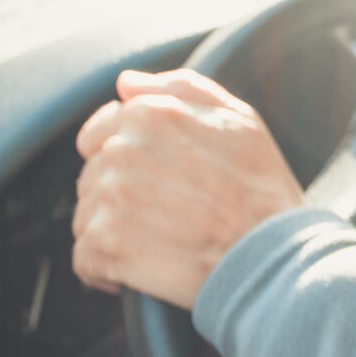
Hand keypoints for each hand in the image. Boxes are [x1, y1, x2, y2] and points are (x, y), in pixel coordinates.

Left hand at [72, 69, 303, 309]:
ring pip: (87, 216)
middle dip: (122, 197)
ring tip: (160, 243)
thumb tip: (126, 84)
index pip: (100, 132)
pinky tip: (139, 273)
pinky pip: (84, 259)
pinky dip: (106, 271)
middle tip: (168, 216)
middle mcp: (121, 149)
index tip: (158, 183)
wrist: (271, 255)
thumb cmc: (262, 190)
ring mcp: (110, 196)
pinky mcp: (105, 243)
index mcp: (150, 114)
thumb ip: (181, 88)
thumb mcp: (241, 121)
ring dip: (114, 232)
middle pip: (93, 176)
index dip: (129, 161)